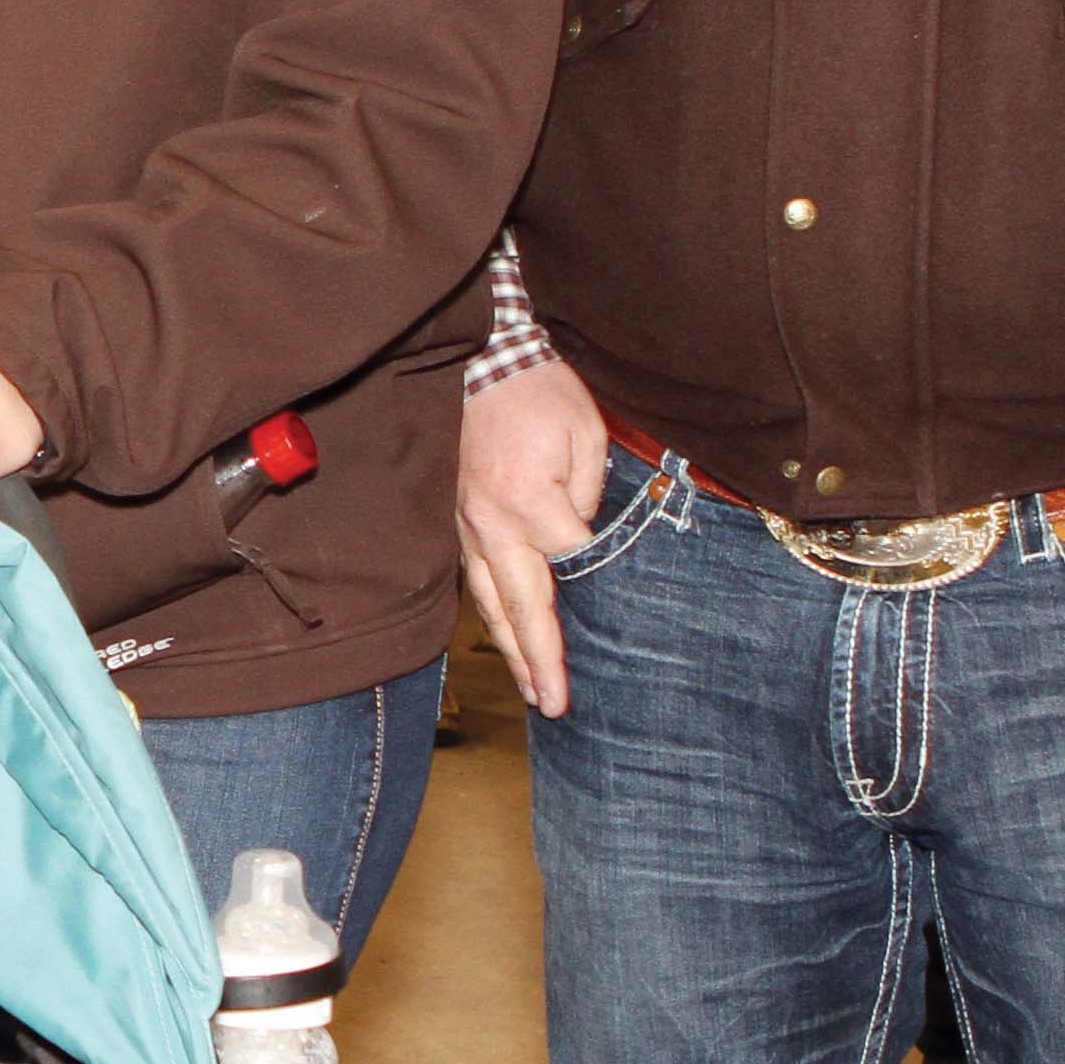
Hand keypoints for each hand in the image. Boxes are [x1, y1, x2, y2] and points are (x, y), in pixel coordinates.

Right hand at [455, 354, 610, 721]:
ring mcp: (467, 525)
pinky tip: (504, 637)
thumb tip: (582, 544)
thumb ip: (587, 496)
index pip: (568, 568)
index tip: (605, 650)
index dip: (589, 608)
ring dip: (511, 649)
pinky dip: (492, 615)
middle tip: (554, 705)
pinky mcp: (459, 520)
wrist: (482, 358)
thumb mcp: (586, 434)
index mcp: (526, 503)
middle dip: (537, 661)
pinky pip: (476, 578)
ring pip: (488, 601)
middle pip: (518, 607)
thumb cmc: (539, 392)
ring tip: (531, 689)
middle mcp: (489, 524)